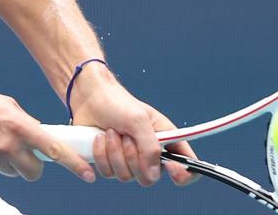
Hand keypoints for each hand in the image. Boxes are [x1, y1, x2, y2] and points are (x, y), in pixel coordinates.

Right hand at [0, 78, 95, 182]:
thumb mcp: (2, 103)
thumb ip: (22, 121)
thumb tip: (37, 136)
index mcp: (17, 123)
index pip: (53, 148)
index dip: (74, 163)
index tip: (88, 173)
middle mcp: (7, 143)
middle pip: (34, 171)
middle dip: (32, 167)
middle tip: (24, 156)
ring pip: (12, 172)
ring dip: (8, 163)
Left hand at [67, 66, 199, 186]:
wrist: (90, 98)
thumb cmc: (118, 103)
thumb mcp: (138, 121)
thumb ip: (149, 148)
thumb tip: (152, 174)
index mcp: (166, 140)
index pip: (187, 165)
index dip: (184, 174)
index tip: (171, 167)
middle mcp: (150, 154)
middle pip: (150, 178)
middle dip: (133, 157)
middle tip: (126, 136)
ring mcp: (129, 161)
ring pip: (126, 177)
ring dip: (114, 153)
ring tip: (111, 132)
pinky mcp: (111, 163)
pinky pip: (108, 173)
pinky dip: (101, 155)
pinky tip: (99, 138)